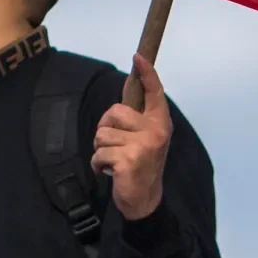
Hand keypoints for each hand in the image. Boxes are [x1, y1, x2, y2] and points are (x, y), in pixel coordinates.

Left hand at [90, 54, 171, 220]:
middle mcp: (155, 132)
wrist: (144, 201)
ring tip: (115, 161)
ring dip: (101, 149)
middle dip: (105, 128)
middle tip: (116, 146)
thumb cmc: (140, 165)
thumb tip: (129, 86)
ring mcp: (143, 146)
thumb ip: (135, 118)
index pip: (155, 93)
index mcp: (159, 123)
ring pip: (102, 133)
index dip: (147, 73)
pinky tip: (110, 173)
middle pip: (114, 111)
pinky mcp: (128, 160)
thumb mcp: (144, 138)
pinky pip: (98, 153)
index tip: (138, 56)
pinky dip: (97, 164)